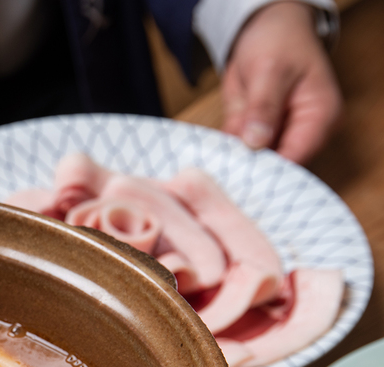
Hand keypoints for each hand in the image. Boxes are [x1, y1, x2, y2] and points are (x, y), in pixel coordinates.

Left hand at [221, 2, 341, 164]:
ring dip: (232, 164)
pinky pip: (238, 149)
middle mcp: (302, 131)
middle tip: (219, 176)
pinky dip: (223, 152)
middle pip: (277, 164)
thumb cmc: (279, 41)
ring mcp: (277, 133)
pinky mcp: (255, 132)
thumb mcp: (270, 70)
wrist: (266, 28)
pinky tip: (206, 158)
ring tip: (210, 168)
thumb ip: (263, 107)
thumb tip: (256, 142)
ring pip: (254, 160)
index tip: (242, 177)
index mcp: (320, 117)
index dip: (271, 170)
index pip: (298, 155)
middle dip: (248, 170)